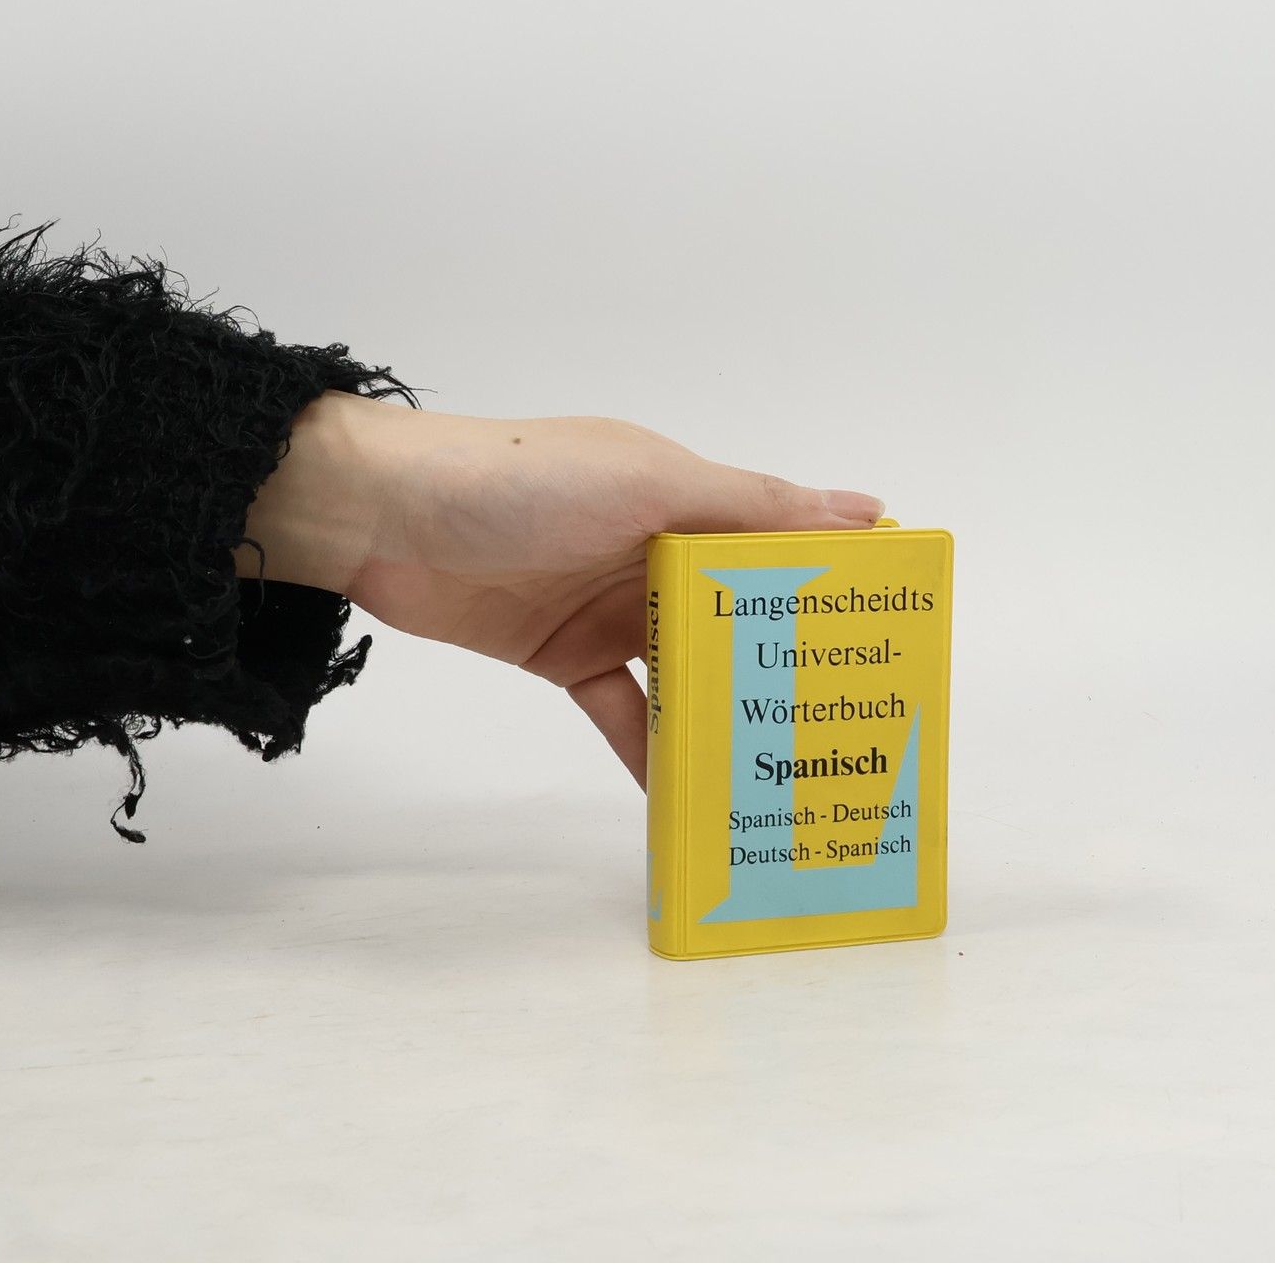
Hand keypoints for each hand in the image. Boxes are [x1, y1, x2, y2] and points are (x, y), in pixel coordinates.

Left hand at [239, 392, 884, 785]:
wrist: (384, 517)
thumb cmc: (523, 481)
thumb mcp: (649, 481)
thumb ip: (751, 506)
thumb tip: (865, 507)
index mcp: (685, 497)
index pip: (777, 540)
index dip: (830, 582)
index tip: (889, 635)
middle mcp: (655, 549)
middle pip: (738, 612)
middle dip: (785, 661)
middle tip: (846, 724)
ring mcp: (608, 606)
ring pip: (687, 667)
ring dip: (724, 708)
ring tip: (781, 769)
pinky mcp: (562, 656)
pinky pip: (623, 709)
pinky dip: (651, 748)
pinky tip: (687, 793)